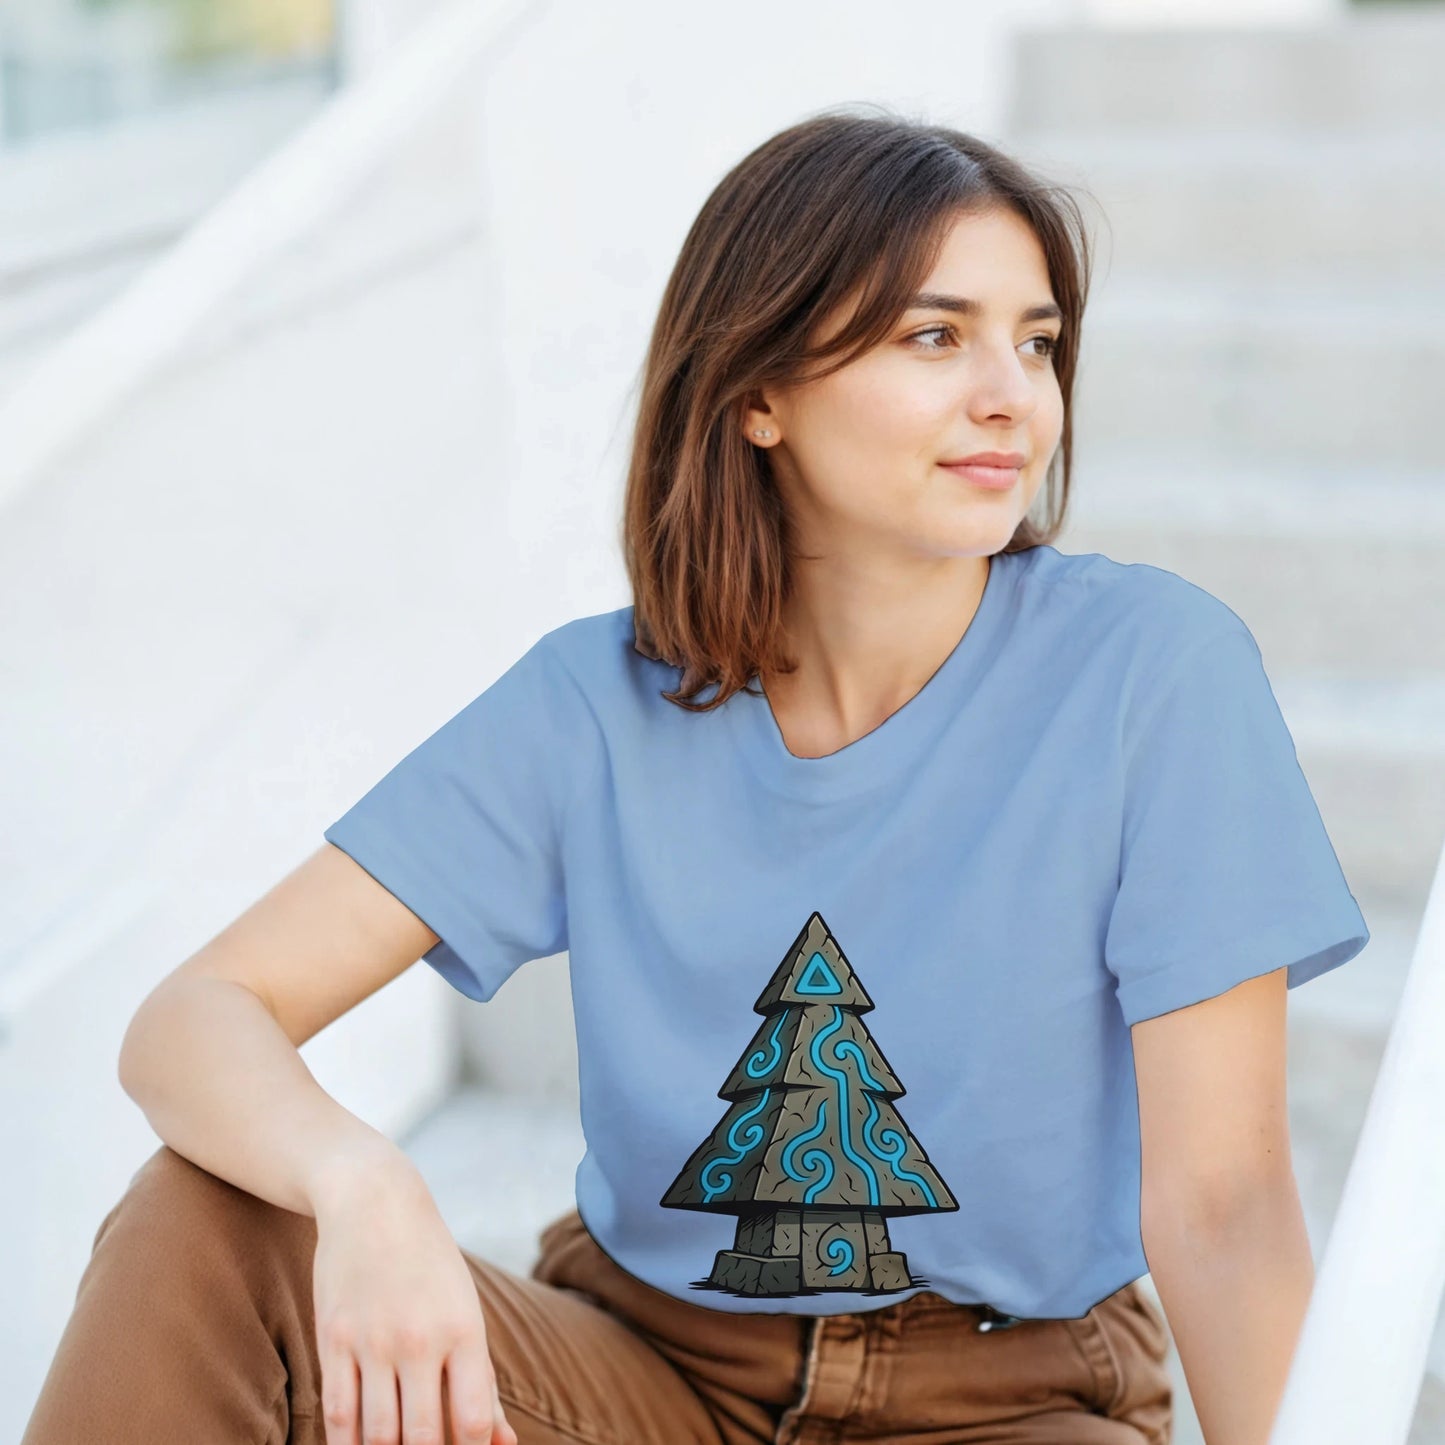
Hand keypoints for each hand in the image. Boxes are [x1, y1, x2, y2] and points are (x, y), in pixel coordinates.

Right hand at [310, 1157, 518, 1444]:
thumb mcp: (467, 1312)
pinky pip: (336, 1414)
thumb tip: (506, 1444)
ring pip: (377, 1435)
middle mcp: (420, 1338)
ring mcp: (373, 1340)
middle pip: (423, 1437)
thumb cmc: (431, 1265)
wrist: (375, 1201)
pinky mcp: (333, 1339)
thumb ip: (483, 1382)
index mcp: (464, 1330)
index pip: (473, 1420)